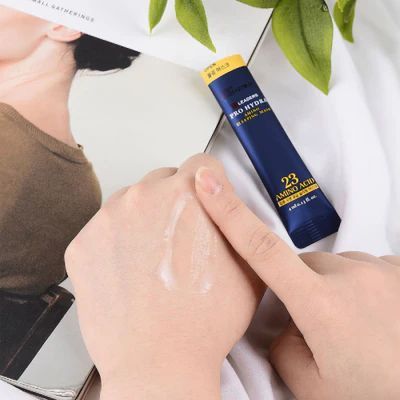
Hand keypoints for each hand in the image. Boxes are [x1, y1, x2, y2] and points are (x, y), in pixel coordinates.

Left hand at [65, 154, 263, 399]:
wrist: (159, 363)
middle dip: (176, 201)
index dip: (210, 185)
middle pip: (165, 180)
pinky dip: (117, 242)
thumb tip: (228, 203)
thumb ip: (240, 222)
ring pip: (132, 201)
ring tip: (154, 259)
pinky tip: (130, 272)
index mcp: (189, 196)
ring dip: (144, 219)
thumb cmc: (205, 322)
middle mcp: (145, 197)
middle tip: (180, 239)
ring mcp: (108, 218)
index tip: (206, 201)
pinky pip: (104, 228)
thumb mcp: (249, 266)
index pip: (202, 164)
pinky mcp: (83, 243)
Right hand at [195, 166, 399, 399]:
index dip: (230, 213)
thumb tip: (287, 322)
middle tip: (322, 332)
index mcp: (320, 305)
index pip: (261, 249)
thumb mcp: (311, 385)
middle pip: (302, 265)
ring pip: (334, 268)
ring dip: (333, 290)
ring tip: (356, 330)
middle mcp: (351, 276)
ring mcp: (381, 269)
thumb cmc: (378, 395)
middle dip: (301, 289)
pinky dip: (361, 288)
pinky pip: (364, 268)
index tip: (209, 183)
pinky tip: (376, 318)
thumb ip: (282, 345)